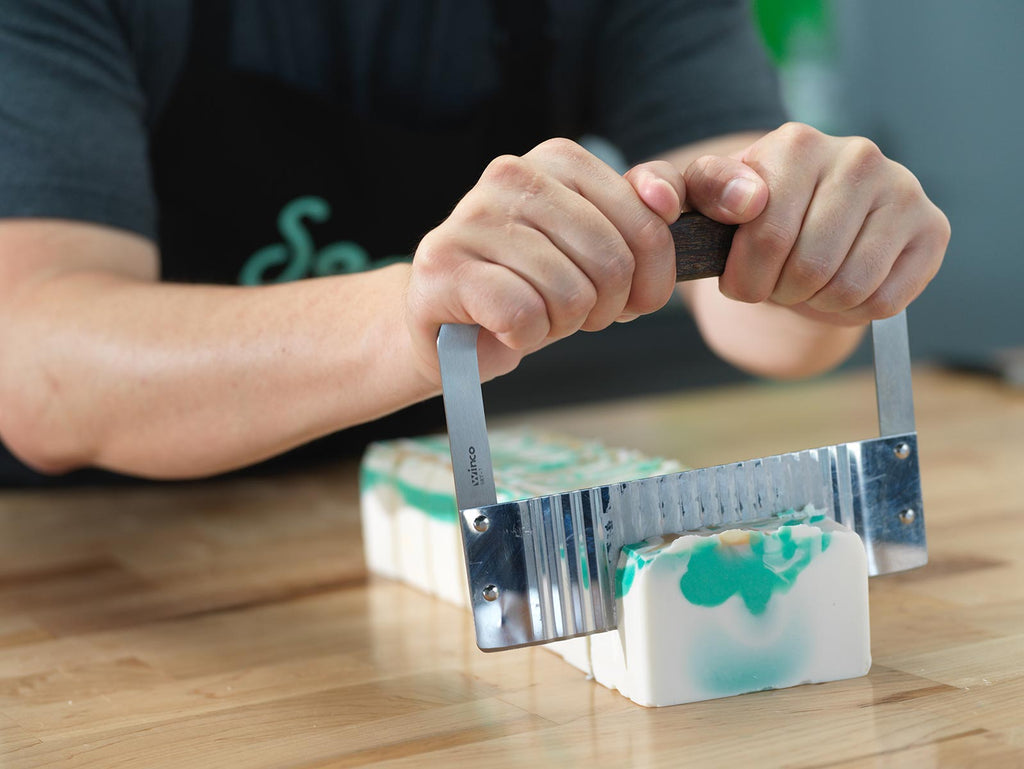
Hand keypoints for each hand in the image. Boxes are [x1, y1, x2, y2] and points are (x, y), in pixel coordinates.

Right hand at [405, 138, 684, 382]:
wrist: (452, 332)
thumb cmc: (532, 288)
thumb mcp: (597, 251)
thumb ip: (643, 217)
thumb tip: (664, 200)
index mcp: (557, 158)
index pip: (646, 219)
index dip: (651, 277)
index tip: (629, 298)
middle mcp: (510, 173)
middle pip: (611, 260)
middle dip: (605, 307)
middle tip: (573, 314)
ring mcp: (471, 217)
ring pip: (569, 293)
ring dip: (561, 325)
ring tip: (535, 318)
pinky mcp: (442, 266)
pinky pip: (524, 315)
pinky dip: (525, 337)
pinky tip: (505, 329)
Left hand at [682, 122, 949, 325]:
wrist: (806, 225)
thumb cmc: (756, 214)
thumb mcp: (714, 198)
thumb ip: (708, 189)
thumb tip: (746, 200)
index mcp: (797, 144)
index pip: (768, 237)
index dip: (747, 279)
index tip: (741, 280)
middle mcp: (857, 157)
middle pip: (809, 268)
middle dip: (781, 293)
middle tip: (777, 283)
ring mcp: (902, 190)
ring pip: (848, 288)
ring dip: (817, 303)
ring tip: (807, 284)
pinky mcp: (933, 228)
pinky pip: (884, 301)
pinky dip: (853, 311)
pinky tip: (842, 287)